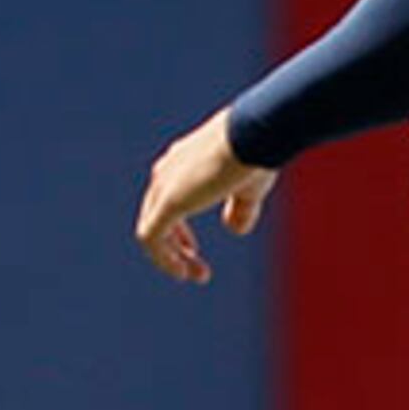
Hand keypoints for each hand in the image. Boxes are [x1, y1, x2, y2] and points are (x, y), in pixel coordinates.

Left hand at [136, 108, 278, 285]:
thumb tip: (234, 229)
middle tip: (196, 271)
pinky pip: (151, 237)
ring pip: (152, 230)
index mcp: (182, 163)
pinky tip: (182, 272)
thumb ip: (239, 209)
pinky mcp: (168, 202)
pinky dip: (163, 258)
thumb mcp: (249, 186)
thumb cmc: (257, 152)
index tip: (193, 251)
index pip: (166, 201)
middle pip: (156, 216)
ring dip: (169, 258)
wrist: (256, 134)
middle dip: (175, 247)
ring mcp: (164, 186)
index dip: (178, 232)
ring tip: (192, 275)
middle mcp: (167, 171)